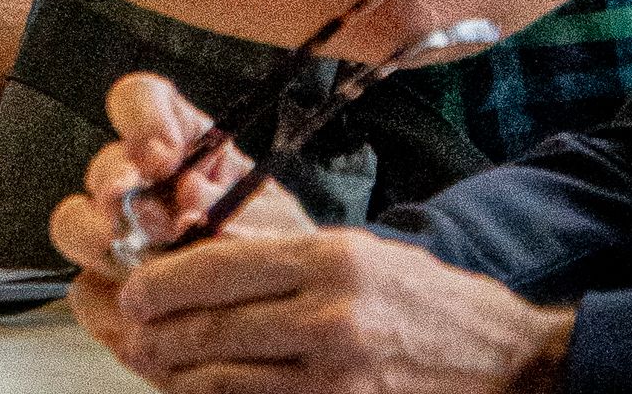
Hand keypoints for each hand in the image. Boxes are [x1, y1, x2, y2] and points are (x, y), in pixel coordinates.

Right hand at [52, 73, 314, 370]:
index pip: (139, 100)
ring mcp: (115, 238)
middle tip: (132, 206)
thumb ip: (233, 208)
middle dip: (112, 183)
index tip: (163, 153)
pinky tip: (140, 314)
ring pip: (74, 222)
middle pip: (103, 165)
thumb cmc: (278, 253)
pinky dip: (107, 305)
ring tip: (130, 261)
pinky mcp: (106, 293)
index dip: (141, 117)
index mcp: (181, 143)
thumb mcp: (273, 223)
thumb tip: (189, 197)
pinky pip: (84, 294)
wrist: (281, 318)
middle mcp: (140, 183)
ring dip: (96, 239)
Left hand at [112, 227, 575, 393]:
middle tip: (132, 329)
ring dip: (180, 375)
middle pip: (212, 326)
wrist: (499, 361)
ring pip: (224, 380)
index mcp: (331, 259)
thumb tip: (200, 263)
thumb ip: (282, 257)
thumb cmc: (422, 300)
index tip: (135, 286)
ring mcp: (336, 377)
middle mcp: (330, 316)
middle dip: (158, 332)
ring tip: (159, 363)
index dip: (164, 280)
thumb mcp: (355, 251)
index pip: (220, 265)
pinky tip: (207, 390)